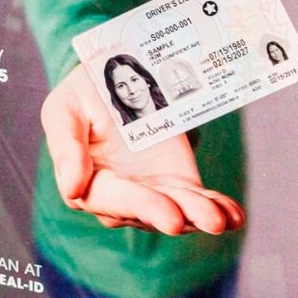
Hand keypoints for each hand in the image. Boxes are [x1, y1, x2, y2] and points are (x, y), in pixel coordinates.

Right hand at [40, 64, 245, 236]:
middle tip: (183, 220)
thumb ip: (65, 147)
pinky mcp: (179, 185)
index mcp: (88, 183)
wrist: (118, 77)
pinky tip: (234, 216)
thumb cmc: (84, 95)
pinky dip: (217, 208)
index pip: (111, 198)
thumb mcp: (64, 108)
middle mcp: (121, 198)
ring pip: (178, 211)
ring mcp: (154, 194)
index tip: (164, 215)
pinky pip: (199, 201)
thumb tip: (72, 189)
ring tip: (221, 219)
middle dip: (167, 215)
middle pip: (146, 211)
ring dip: (199, 215)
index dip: (137, 205)